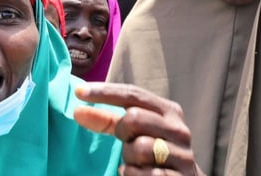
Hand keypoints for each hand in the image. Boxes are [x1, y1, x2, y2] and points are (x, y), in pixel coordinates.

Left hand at [74, 83, 203, 175]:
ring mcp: (183, 154)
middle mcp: (178, 129)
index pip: (133, 94)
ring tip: (138, 162)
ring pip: (140, 147)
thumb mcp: (134, 132)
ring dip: (130, 159)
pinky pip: (146, 174)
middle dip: (122, 133)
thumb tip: (77, 110)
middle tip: (127, 142)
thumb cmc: (153, 151)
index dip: (105, 91)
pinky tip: (142, 175)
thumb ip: (107, 120)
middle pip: (134, 118)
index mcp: (168, 111)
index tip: (78, 91)